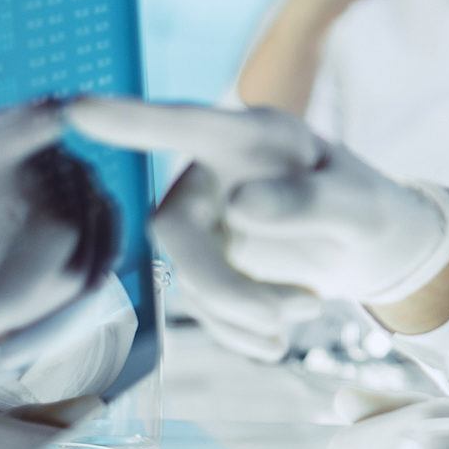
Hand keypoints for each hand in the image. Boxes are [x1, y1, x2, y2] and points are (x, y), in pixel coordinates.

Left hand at [0, 101, 119, 344]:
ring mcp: (86, 194)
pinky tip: (25, 320)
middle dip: (15, 290)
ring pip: (85, 256)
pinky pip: (101, 266)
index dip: (39, 123)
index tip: (58, 114)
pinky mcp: (104, 227)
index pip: (19, 129)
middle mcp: (52, 161)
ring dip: (35, 304)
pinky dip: (66, 302)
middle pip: (62, 223)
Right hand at [62, 99, 448, 358]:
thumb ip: (309, 202)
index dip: (131, 119)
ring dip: (247, 309)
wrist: (374, 249)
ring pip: (188, 276)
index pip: (185, 124)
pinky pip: (201, 306)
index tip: (75, 109)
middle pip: (174, 230)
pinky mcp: (204, 261)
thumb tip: (237, 206)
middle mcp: (215, 172)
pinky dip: (241, 330)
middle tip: (294, 314)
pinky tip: (279, 339)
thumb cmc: (370, 209)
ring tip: (309, 310)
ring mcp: (203, 218)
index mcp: (254, 137)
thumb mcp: (361, 207)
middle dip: (223, 285)